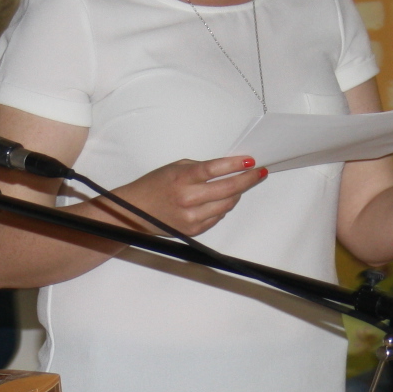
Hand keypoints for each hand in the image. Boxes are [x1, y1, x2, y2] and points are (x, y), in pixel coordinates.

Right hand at [113, 155, 265, 235]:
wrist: (133, 211)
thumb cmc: (153, 186)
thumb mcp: (174, 168)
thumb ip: (199, 168)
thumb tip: (226, 168)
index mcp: (182, 179)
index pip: (215, 169)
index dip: (235, 165)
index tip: (250, 161)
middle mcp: (187, 199)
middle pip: (228, 189)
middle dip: (248, 180)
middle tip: (259, 173)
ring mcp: (191, 217)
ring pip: (227, 205)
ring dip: (237, 194)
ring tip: (241, 184)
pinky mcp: (193, 230)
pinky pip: (218, 217)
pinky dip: (223, 207)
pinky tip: (222, 199)